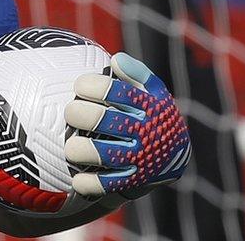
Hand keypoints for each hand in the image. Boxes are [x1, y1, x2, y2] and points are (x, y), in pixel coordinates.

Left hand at [64, 53, 190, 199]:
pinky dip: (89, 183)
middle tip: (71, 113)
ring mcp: (137, 157)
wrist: (174, 157)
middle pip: (102, 120)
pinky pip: (106, 184)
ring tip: (72, 146)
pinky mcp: (132, 180)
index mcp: (147, 106)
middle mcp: (143, 132)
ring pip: (102, 153)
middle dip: (78, 114)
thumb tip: (116, 59)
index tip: (80, 86)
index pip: (116, 92)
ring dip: (79, 149)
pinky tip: (78, 178)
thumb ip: (136, 73)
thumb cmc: (152, 115)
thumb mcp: (153, 92)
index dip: (92, 86)